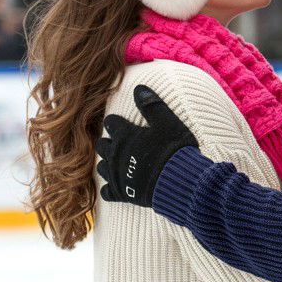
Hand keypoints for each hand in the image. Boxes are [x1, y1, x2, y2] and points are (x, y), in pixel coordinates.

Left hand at [95, 85, 198, 205]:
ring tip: (116, 163)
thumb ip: (151, 105)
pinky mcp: (122, 193)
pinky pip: (107, 192)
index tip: (119, 123)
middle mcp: (116, 154)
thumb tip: (139, 88)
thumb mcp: (167, 121)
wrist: (179, 181)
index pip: (111, 123)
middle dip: (108, 142)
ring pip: (102, 167)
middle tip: (118, 143)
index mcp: (125, 135)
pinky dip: (110, 189)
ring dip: (107, 163)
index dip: (115, 122)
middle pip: (102, 145)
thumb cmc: (174, 149)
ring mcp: (117, 175)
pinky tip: (116, 187)